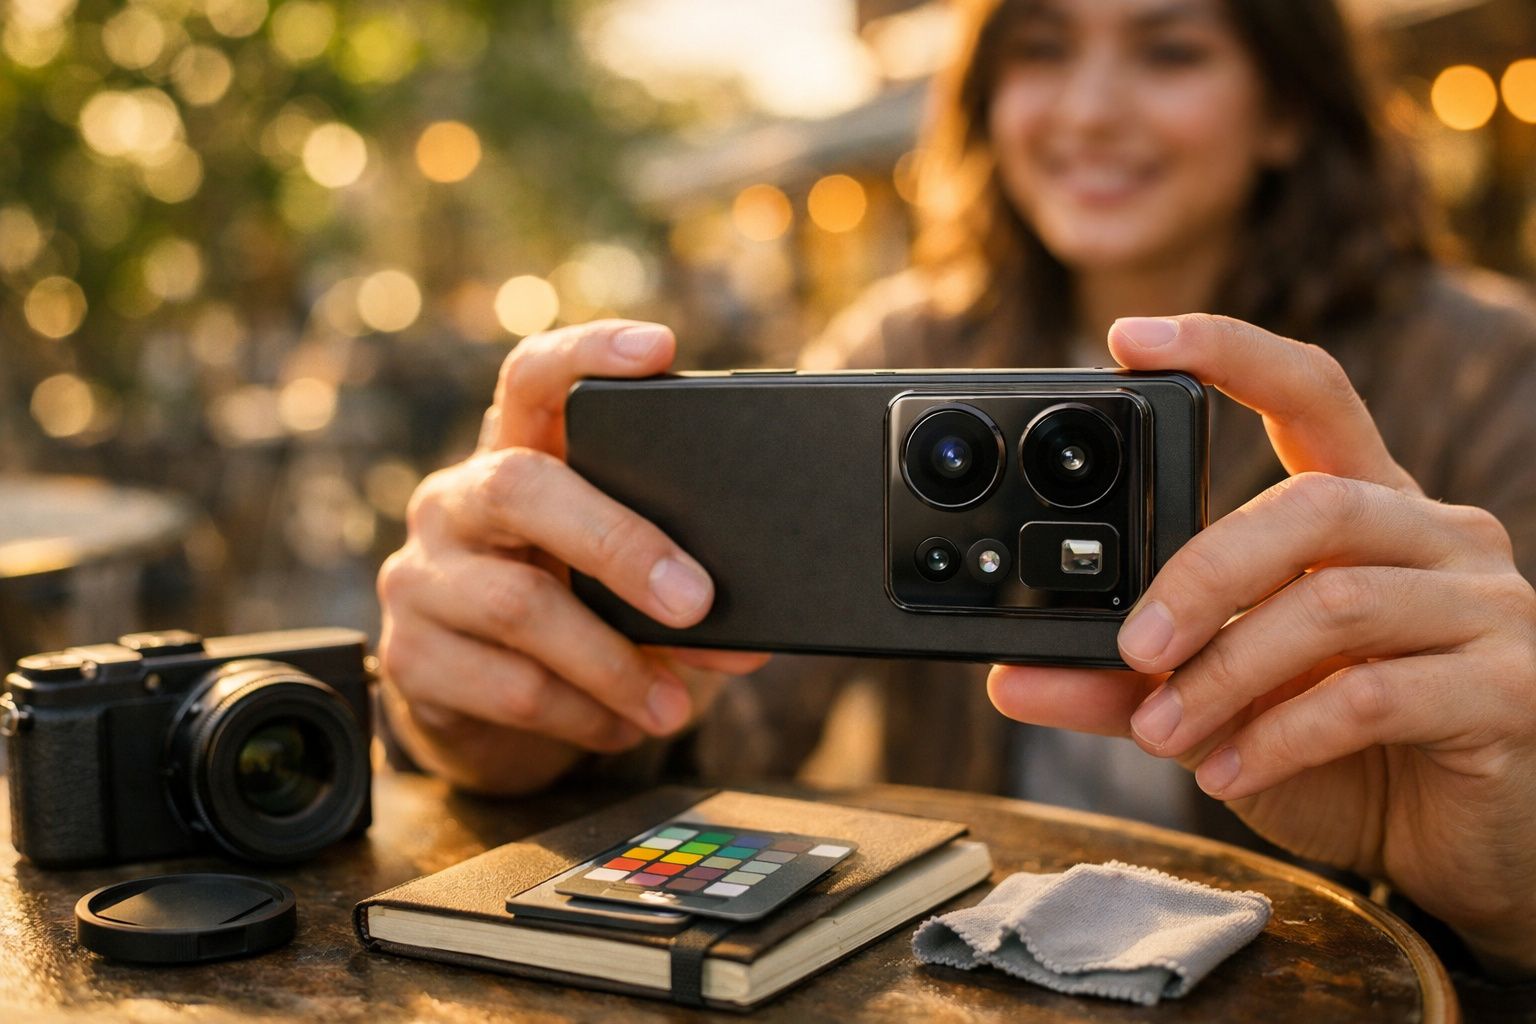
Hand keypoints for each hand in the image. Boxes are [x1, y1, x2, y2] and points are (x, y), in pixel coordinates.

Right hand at [377, 320, 768, 793]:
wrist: (474, 698)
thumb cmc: (569, 605)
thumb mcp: (612, 575)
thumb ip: (669, 579)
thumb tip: (752, 638)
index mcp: (514, 453)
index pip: (534, 376)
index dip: (590, 352)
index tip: (661, 349)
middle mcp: (454, 498)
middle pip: (523, 488)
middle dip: (622, 546)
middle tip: (697, 602)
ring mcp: (419, 575)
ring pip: (520, 606)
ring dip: (614, 665)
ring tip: (674, 706)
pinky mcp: (409, 655)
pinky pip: (506, 687)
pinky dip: (581, 715)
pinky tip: (619, 727)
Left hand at [989, 314, 1535, 977]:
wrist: (1456, 844)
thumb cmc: (1347, 754)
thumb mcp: (1223, 708)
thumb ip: (1127, 685)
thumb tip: (1014, 678)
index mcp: (1367, 511)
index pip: (1309, 392)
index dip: (1228, 350)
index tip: (1129, 337)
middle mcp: (1436, 535)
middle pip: (1312, 504)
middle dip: (1202, 575)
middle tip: (1131, 646)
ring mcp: (1485, 606)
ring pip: (1336, 604)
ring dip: (1227, 674)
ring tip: (1162, 731)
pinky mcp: (1508, 689)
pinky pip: (1376, 696)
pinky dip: (1280, 735)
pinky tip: (1227, 769)